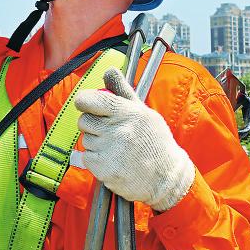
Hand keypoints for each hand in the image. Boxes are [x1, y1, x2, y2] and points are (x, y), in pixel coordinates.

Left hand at [75, 67, 195, 210]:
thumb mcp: (144, 113)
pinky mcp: (105, 169)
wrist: (166, 178)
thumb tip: (109, 70)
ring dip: (95, 143)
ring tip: (116, 148)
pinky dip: (95, 160)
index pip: (93, 100)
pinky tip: (112, 160)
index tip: (84, 103)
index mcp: (128, 113)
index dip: (83, 100)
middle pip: (84, 120)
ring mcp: (111, 151)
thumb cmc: (155, 142)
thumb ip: (123, 92)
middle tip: (108, 130)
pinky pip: (86, 157)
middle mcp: (119, 131)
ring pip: (85, 140)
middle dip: (92, 124)